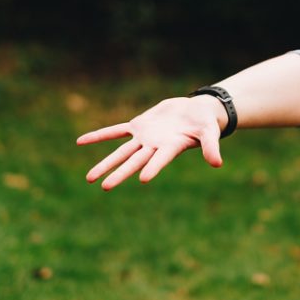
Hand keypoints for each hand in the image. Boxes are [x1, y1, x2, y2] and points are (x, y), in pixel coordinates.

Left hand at [76, 96, 226, 188]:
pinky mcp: (138, 126)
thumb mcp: (210, 133)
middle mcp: (153, 147)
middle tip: (104, 187)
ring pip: (121, 152)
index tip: (143, 178)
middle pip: (134, 161)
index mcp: (170, 148)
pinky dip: (99, 135)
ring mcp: (144, 138)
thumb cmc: (205, 124)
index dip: (153, 167)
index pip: (159, 159)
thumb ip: (211, 147)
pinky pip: (115, 131)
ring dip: (106, 164)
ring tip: (90, 178)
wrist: (195, 111)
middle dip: (120, 173)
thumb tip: (218, 164)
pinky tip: (81, 141)